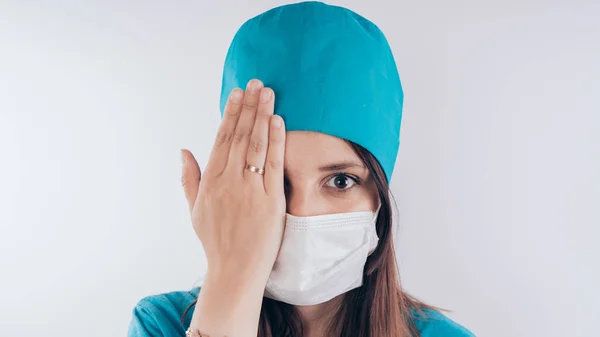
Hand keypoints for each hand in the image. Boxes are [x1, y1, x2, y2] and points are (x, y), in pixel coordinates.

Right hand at [180, 79, 285, 286]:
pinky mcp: (270, 200)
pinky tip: (278, 121)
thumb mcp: (195, 210)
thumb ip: (189, 178)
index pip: (222, 139)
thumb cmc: (216, 241)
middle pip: (240, 136)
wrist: (234, 270)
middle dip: (248, 107)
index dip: (230, 114)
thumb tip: (183, 151)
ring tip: (268, 93)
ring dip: (262, 115)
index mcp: (211, 182)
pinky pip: (274, 164)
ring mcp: (250, 190)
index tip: (236, 94)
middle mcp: (229, 182)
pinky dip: (276, 141)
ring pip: (256, 144)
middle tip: (256, 83)